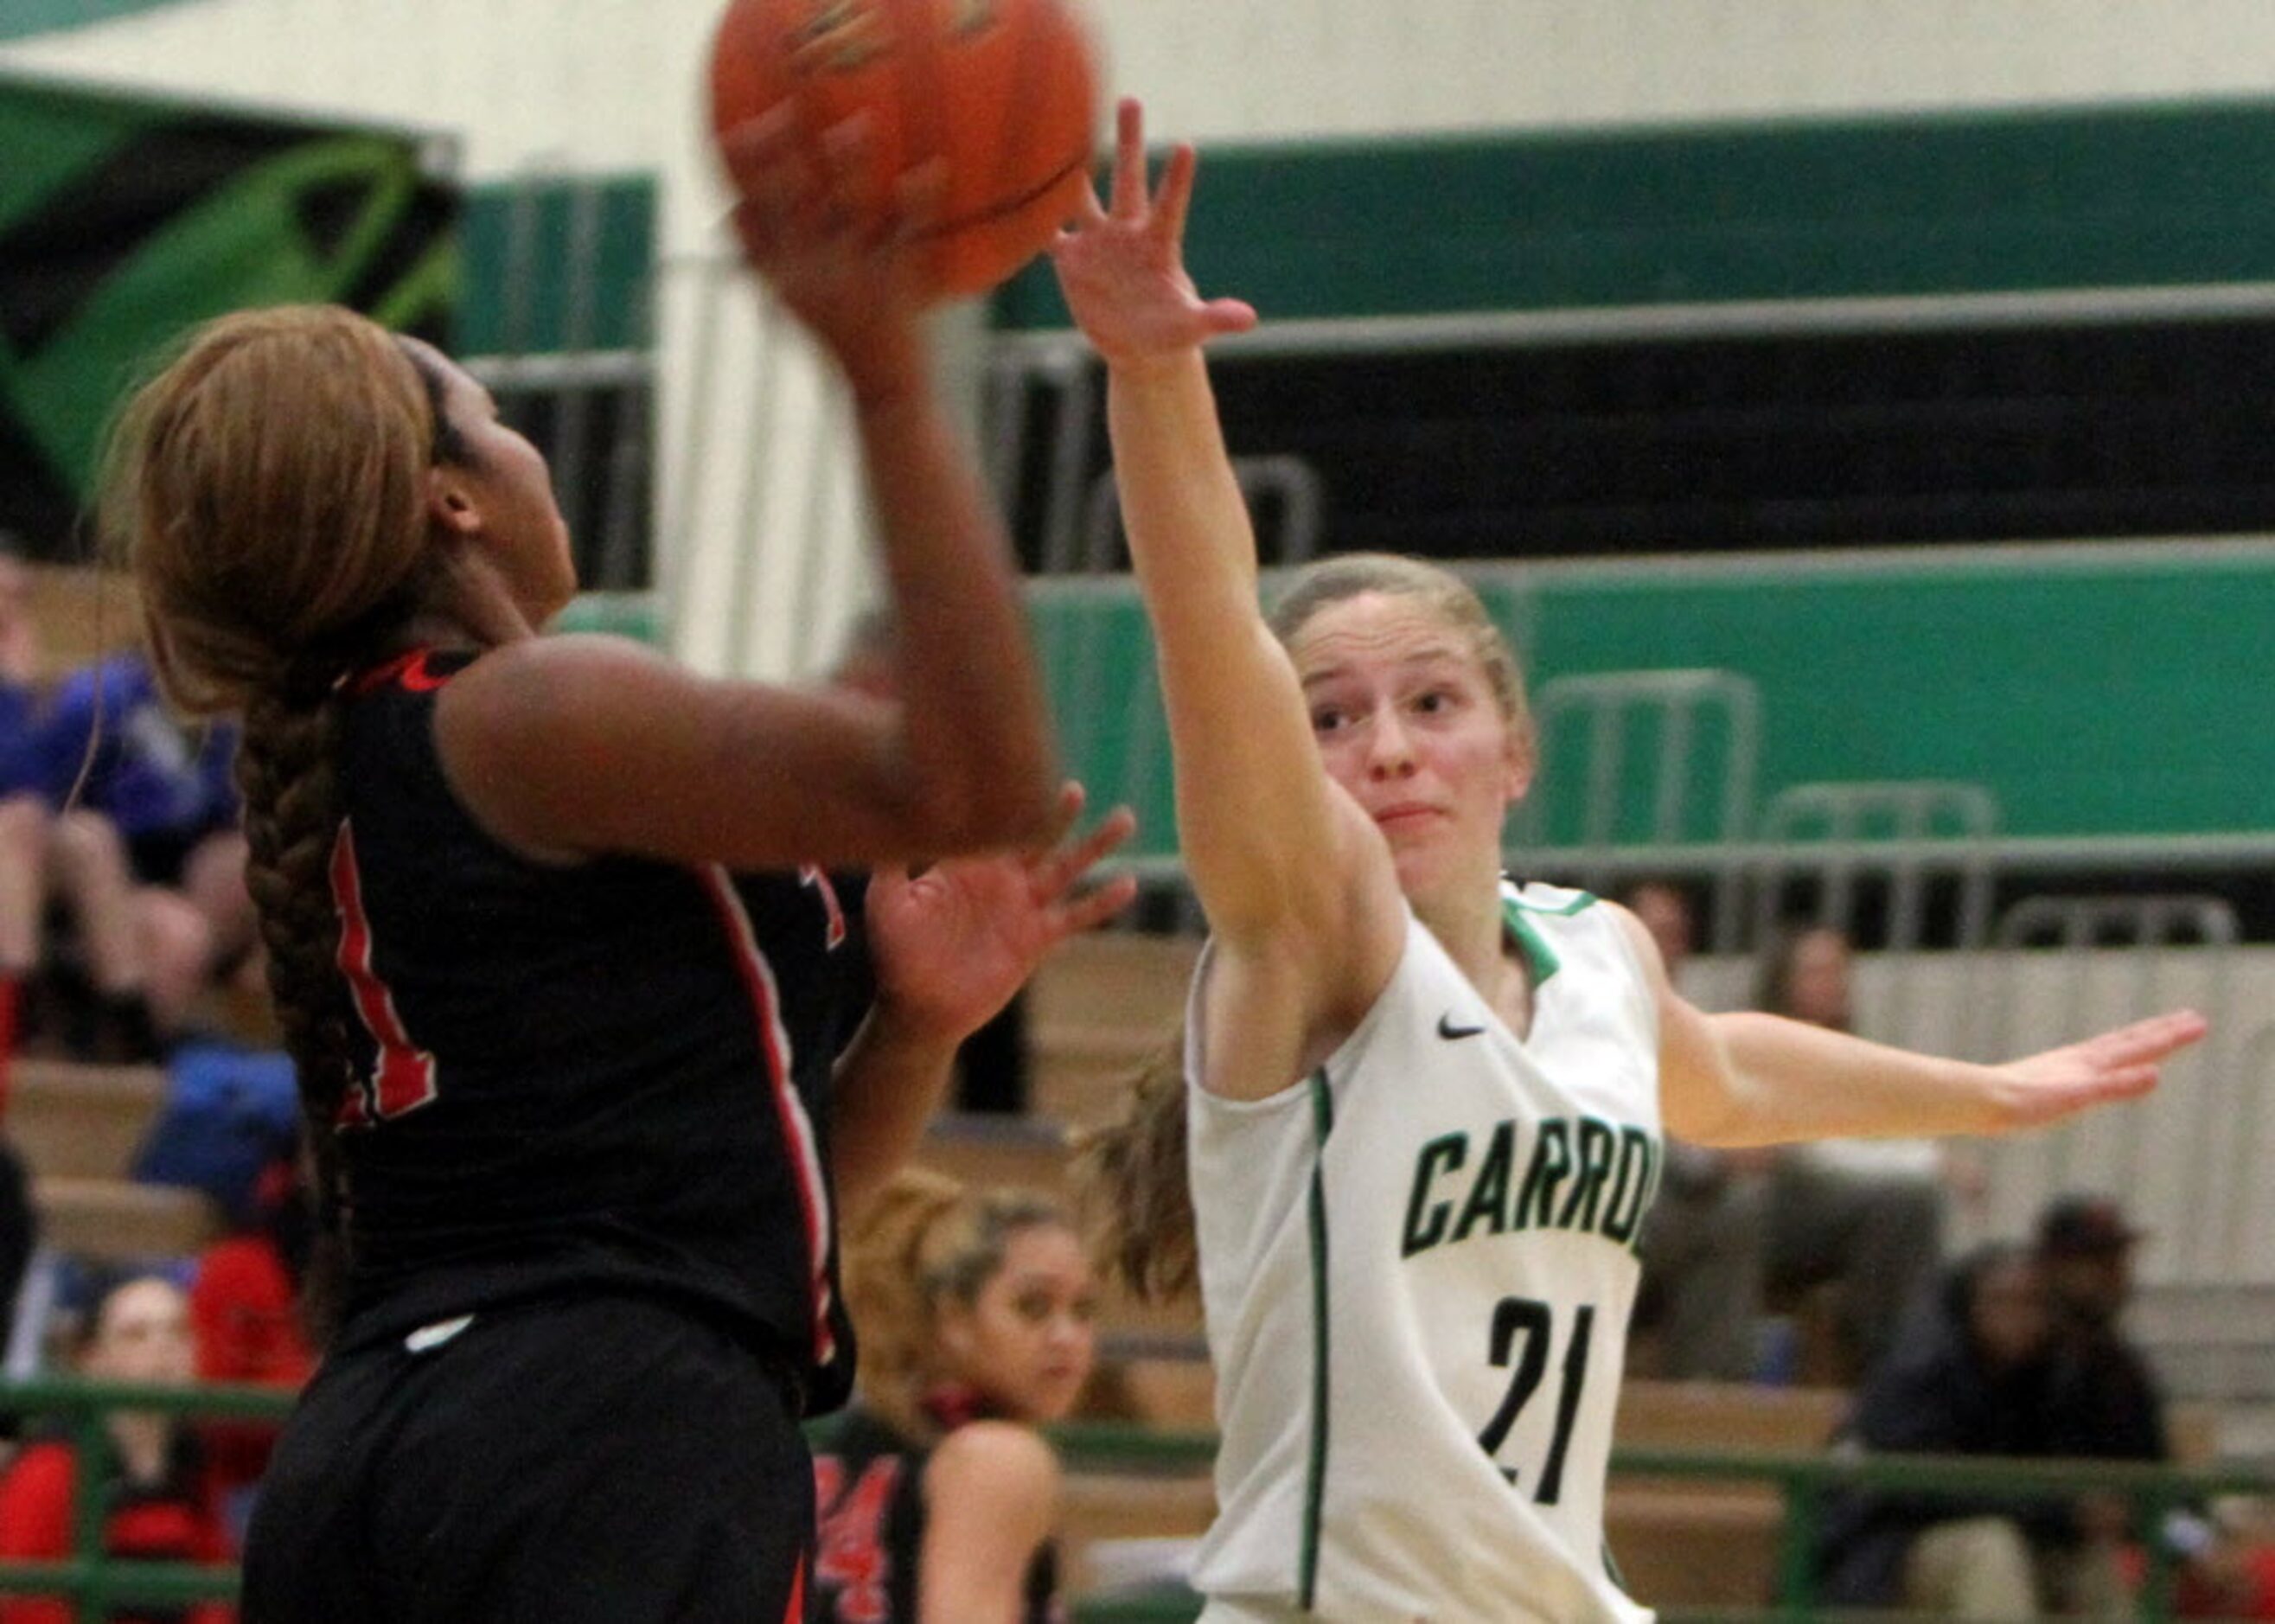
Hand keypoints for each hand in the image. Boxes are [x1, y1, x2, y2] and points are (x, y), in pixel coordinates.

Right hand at [718, 106, 932, 399]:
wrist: (884, 391)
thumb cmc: (840, 340)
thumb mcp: (788, 305)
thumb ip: (760, 261)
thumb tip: (728, 215)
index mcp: (778, 276)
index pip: (743, 216)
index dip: (736, 174)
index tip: (736, 130)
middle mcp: (806, 272)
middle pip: (781, 202)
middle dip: (776, 155)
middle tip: (783, 113)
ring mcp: (850, 277)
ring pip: (843, 209)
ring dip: (846, 166)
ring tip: (856, 127)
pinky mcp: (892, 285)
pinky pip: (907, 234)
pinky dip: (918, 201)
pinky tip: (931, 168)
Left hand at [865, 782, 1138, 1044]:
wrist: (921, 1008)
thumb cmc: (897, 956)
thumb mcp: (886, 905)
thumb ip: (891, 865)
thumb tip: (891, 820)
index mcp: (965, 864)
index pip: (993, 820)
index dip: (1010, 797)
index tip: (1024, 771)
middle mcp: (1000, 878)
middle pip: (1037, 835)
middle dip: (1058, 812)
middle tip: (1075, 788)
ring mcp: (1022, 907)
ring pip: (1067, 867)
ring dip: (1096, 845)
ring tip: (1126, 819)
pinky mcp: (1038, 938)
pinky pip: (1076, 916)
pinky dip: (1102, 902)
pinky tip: (1129, 885)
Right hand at [1048, 98, 1257, 369]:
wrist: (1138, 347)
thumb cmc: (1171, 334)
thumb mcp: (1192, 328)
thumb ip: (1216, 318)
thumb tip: (1249, 320)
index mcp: (1159, 244)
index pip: (1170, 206)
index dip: (1177, 180)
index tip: (1186, 145)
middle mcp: (1128, 233)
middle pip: (1128, 180)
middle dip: (1128, 142)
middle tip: (1130, 99)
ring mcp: (1098, 243)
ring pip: (1082, 197)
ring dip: (1071, 169)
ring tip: (1059, 132)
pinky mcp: (1072, 261)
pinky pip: (1049, 235)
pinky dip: (1033, 219)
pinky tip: (1015, 187)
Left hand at [1986, 1008, 2205, 1129]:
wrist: (1981, 1100)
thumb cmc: (2026, 1104)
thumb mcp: (2078, 1097)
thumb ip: (2116, 1086)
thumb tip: (2155, 1074)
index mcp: (2092, 1064)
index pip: (2141, 1047)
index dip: (2171, 1038)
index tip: (2199, 1023)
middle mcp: (2081, 1060)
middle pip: (2130, 1041)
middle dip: (2162, 1032)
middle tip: (2190, 1018)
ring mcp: (2065, 1067)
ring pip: (2110, 1048)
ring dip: (2136, 1040)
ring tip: (2151, 1033)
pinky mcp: (2049, 1078)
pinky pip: (2088, 1063)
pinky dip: (2105, 1058)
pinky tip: (2100, 1064)